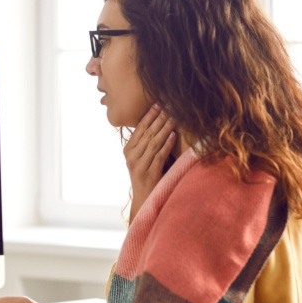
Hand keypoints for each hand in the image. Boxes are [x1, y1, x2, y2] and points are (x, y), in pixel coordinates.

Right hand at [124, 105, 175, 220]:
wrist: (144, 199)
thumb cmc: (147, 175)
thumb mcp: (142, 157)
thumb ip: (146, 143)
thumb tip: (157, 121)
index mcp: (128, 150)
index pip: (139, 129)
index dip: (149, 115)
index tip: (158, 103)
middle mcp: (131, 157)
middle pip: (147, 134)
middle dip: (158, 119)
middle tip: (169, 105)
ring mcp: (139, 166)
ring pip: (153, 143)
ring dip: (164, 128)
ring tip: (173, 117)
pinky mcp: (149, 174)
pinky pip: (159, 156)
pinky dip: (166, 145)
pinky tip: (173, 135)